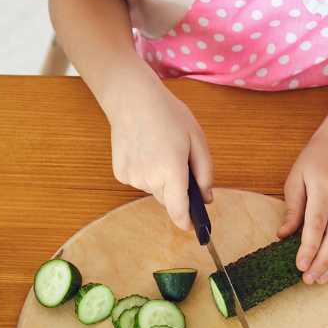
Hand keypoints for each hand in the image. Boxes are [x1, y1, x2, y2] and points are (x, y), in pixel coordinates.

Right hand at [107, 78, 212, 231]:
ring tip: (158, 150)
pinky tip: (144, 151)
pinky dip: (145, 172)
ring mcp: (132, 178)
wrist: (131, 99)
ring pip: (153, 189)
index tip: (192, 228)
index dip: (186, 222)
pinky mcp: (120, 174)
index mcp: (171, 170)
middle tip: (176, 160)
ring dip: (160, 178)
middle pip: (168, 198)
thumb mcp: (197, 139)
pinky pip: (139, 181)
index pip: (178, 210)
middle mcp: (149, 178)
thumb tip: (206, 198)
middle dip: (176, 188)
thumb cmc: (168, 115)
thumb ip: (205, 172)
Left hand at [280, 131, 327, 283]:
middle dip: (322, 261)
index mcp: (324, 185)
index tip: (300, 266)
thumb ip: (292, 209)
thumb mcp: (295, 180)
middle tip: (308, 279)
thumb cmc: (313, 164)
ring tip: (320, 279)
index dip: (309, 247)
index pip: (317, 222)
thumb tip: (283, 236)